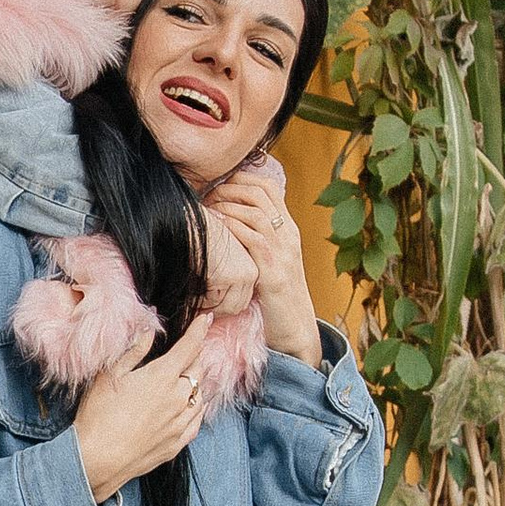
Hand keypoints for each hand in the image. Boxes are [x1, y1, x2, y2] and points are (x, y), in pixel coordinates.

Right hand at [73, 313, 213, 504]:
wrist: (98, 459)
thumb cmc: (99, 415)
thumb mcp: (110, 375)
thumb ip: (134, 351)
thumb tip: (149, 331)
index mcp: (162, 376)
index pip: (189, 347)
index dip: (200, 330)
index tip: (207, 318)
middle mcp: (178, 398)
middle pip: (198, 370)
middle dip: (197, 356)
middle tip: (191, 349)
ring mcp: (181, 423)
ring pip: (201, 395)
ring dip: (197, 382)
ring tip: (189, 377)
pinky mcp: (178, 443)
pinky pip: (196, 420)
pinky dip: (197, 408)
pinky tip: (191, 406)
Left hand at [203, 177, 318, 362]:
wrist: (295, 326)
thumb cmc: (276, 294)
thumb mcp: (270, 258)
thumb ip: (257, 236)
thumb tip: (230, 217)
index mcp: (288, 229)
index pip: (269, 187)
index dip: (242, 179)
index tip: (219, 185)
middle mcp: (288, 235)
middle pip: (260, 193)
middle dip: (230, 188)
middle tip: (209, 197)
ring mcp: (282, 252)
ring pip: (255, 212)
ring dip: (227, 206)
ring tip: (209, 211)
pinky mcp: (273, 271)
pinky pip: (251, 239)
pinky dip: (230, 228)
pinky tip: (216, 229)